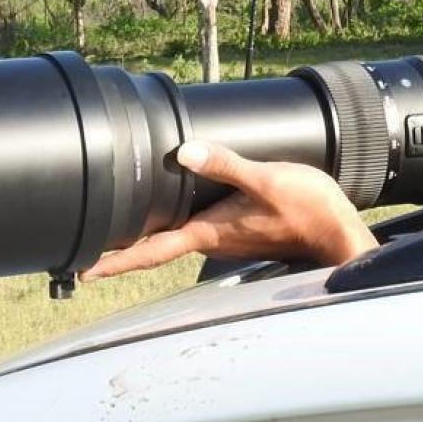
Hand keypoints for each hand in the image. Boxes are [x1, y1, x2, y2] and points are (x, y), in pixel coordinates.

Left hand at [79, 140, 378, 280]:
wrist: (339, 231)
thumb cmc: (307, 209)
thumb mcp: (266, 179)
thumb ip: (225, 165)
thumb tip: (184, 152)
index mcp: (209, 232)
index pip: (152, 251)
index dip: (116, 261)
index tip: (83, 270)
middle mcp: (212, 239)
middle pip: (155, 248)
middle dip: (120, 251)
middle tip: (84, 249)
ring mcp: (226, 237)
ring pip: (174, 239)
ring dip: (144, 239)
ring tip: (113, 233)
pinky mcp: (240, 229)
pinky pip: (195, 230)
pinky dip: (171, 226)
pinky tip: (168, 213)